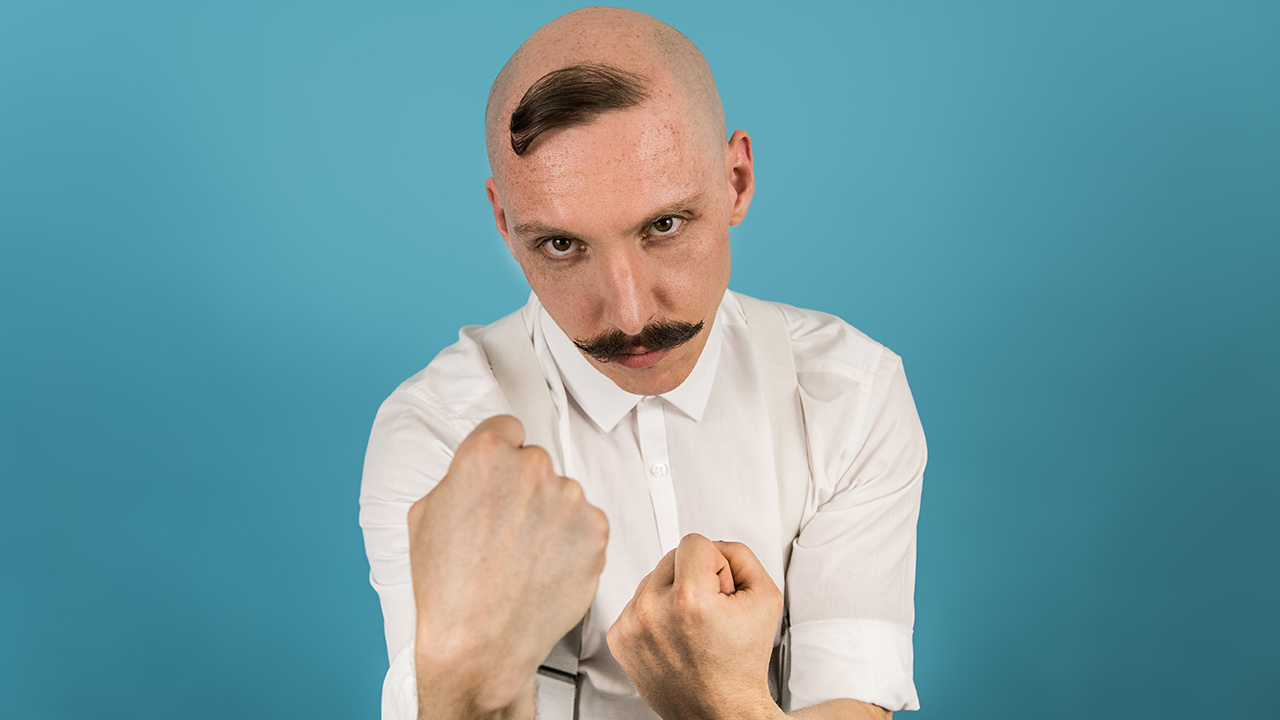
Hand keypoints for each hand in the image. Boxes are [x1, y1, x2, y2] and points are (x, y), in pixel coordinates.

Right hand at [407, 415, 608, 716]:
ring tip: (524, 557)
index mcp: (486, 453)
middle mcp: (533, 466)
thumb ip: (458, 476)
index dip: (499, 457)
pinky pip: (586, 523)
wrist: (480, 643)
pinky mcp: (596, 529)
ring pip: (562, 494)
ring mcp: (569, 498)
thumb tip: (477, 470)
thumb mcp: (425, 514)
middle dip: (524, 488)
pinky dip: (572, 542)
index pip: (507, 429)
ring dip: (550, 516)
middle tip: (507, 530)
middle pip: (536, 462)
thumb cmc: (446, 585)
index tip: (497, 481)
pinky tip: (546, 568)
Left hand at [608, 533, 784, 719]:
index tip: (721, 592)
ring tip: (693, 627)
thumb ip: (741, 555)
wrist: (720, 711)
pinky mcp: (619, 638)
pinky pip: (638, 601)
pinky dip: (656, 613)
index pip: (694, 542)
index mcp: (688, 599)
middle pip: (671, 556)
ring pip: (653, 578)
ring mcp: (632, 625)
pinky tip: (674, 635)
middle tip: (711, 611)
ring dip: (673, 593)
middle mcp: (653, 611)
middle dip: (695, 576)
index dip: (717, 564)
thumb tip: (716, 546)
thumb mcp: (765, 598)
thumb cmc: (742, 664)